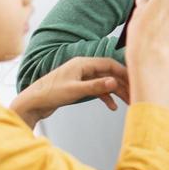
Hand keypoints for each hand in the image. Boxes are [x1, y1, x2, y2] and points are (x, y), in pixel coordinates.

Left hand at [11, 56, 128, 127]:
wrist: (32, 103)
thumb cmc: (49, 94)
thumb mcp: (75, 90)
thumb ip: (96, 86)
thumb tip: (114, 81)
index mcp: (82, 63)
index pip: (109, 64)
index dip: (123, 72)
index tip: (135, 81)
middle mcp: (83, 68)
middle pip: (109, 73)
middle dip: (122, 84)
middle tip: (134, 94)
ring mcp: (81, 77)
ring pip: (104, 82)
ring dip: (116, 92)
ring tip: (127, 102)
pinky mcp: (78, 87)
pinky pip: (97, 90)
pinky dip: (105, 97)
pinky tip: (112, 106)